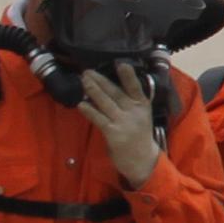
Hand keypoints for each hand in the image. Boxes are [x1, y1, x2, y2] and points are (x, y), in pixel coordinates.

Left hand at [76, 67, 160, 184]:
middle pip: (115, 93)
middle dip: (101, 80)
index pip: (136, 88)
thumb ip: (130, 101)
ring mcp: (124, 123)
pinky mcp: (114, 134)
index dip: (128, 76)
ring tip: (83, 80)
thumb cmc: (139, 135)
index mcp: (142, 106)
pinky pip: (99, 119)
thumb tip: (110, 86)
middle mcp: (134, 112)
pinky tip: (81, 104)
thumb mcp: (141, 115)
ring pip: (106, 103)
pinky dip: (89, 111)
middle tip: (88, 71)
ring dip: (93, 91)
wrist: (142, 160)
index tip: (121, 63)